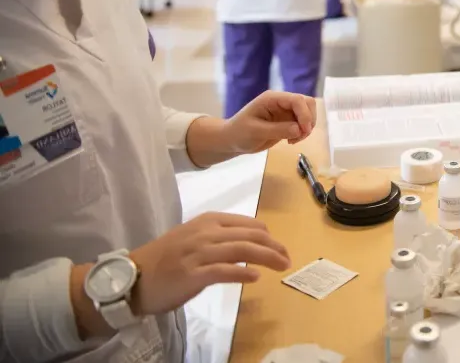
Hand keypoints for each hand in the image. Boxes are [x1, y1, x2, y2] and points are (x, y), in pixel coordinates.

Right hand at [129, 213, 290, 316]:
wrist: (132, 277)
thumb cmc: (165, 259)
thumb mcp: (194, 239)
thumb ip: (220, 238)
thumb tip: (250, 245)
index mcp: (207, 221)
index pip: (248, 224)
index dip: (268, 236)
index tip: (279, 247)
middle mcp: (205, 233)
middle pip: (250, 236)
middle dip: (273, 247)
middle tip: (287, 258)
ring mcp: (198, 253)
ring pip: (242, 250)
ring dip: (267, 257)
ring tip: (282, 265)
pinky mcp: (192, 274)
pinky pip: (224, 270)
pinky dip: (243, 272)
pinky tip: (256, 276)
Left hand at [223, 91, 315, 154]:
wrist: (232, 141)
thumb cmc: (239, 133)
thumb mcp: (256, 132)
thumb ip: (278, 129)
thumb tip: (299, 129)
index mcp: (272, 99)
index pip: (297, 100)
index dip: (305, 114)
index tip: (304, 131)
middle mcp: (281, 102)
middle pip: (307, 103)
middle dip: (308, 119)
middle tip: (300, 136)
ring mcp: (285, 111)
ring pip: (308, 113)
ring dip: (307, 127)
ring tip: (294, 140)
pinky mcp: (287, 121)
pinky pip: (303, 124)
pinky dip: (302, 133)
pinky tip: (291, 141)